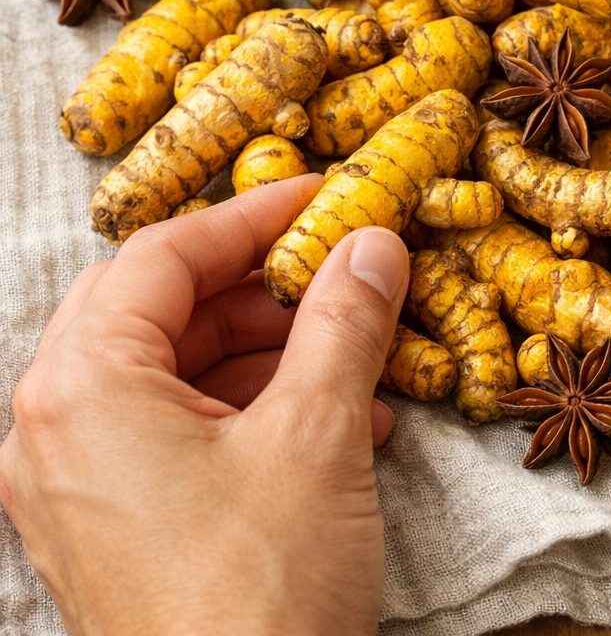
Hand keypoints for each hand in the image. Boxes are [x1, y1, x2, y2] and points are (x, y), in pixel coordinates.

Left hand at [0, 178, 409, 635]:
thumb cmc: (259, 599)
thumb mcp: (316, 437)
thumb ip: (343, 322)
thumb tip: (373, 243)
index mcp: (81, 389)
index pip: (164, 255)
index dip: (253, 215)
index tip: (323, 195)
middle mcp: (56, 429)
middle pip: (162, 308)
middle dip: (260, 286)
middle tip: (335, 272)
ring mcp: (80, 484)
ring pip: (176, 372)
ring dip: (270, 352)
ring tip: (356, 359)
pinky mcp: (115, 526)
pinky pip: (180, 431)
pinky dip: (255, 410)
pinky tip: (338, 424)